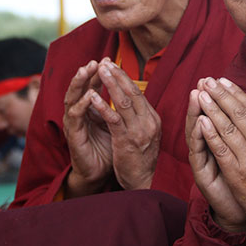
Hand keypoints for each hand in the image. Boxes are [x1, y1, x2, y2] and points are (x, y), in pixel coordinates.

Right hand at [62, 60, 112, 195]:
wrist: (99, 172)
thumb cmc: (108, 148)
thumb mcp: (116, 124)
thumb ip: (119, 108)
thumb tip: (133, 91)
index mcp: (89, 109)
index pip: (92, 86)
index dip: (100, 73)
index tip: (109, 59)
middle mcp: (78, 113)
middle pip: (80, 87)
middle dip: (87, 73)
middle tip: (95, 60)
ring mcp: (73, 122)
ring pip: (72, 97)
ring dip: (79, 83)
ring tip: (86, 70)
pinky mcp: (73, 134)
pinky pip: (75, 116)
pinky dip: (82, 104)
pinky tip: (89, 95)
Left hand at [88, 59, 160, 190]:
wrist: (145, 182)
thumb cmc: (142, 159)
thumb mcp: (146, 134)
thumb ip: (140, 117)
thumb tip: (130, 99)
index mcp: (153, 118)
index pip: (138, 93)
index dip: (124, 78)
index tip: (112, 65)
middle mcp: (148, 122)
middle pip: (133, 93)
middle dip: (117, 76)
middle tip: (104, 62)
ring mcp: (139, 131)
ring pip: (124, 102)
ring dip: (110, 85)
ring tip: (99, 72)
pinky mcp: (127, 142)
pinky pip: (114, 120)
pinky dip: (103, 107)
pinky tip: (93, 97)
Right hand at [186, 88, 245, 232]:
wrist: (240, 213)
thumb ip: (244, 136)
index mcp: (221, 143)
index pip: (217, 116)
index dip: (217, 98)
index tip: (218, 80)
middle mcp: (209, 150)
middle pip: (204, 119)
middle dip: (205, 100)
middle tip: (204, 82)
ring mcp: (204, 161)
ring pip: (197, 133)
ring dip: (197, 113)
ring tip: (197, 95)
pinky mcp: (202, 175)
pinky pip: (199, 153)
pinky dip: (200, 138)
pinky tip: (200, 124)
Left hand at [193, 77, 245, 227]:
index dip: (237, 93)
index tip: (224, 81)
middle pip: (239, 113)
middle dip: (222, 95)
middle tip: (208, 81)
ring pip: (228, 128)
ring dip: (212, 109)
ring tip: (200, 94)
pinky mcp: (237, 173)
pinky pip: (222, 150)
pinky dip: (211, 134)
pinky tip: (201, 121)